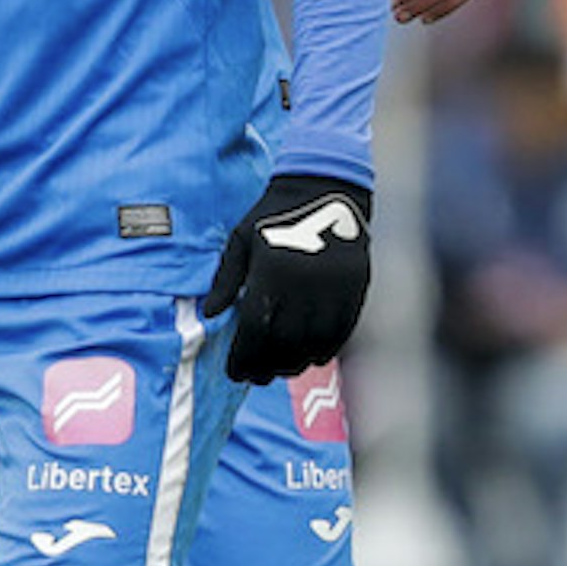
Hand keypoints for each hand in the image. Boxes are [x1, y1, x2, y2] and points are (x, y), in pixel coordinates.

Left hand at [206, 171, 373, 382]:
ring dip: (296, 362)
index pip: (256, 328)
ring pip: (315, 341)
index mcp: (272, 270)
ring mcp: (333, 286)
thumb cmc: (275, 214)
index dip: (244, 357)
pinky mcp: (355, 287)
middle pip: (285, 342)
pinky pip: (341, 329)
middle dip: (267, 366)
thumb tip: (211, 314)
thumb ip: (226, 278)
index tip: (234, 372)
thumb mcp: (241, 239)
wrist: (327, 186)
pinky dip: (326, 348)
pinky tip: (312, 356)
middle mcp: (304, 282)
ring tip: (282, 370)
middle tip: (256, 378)